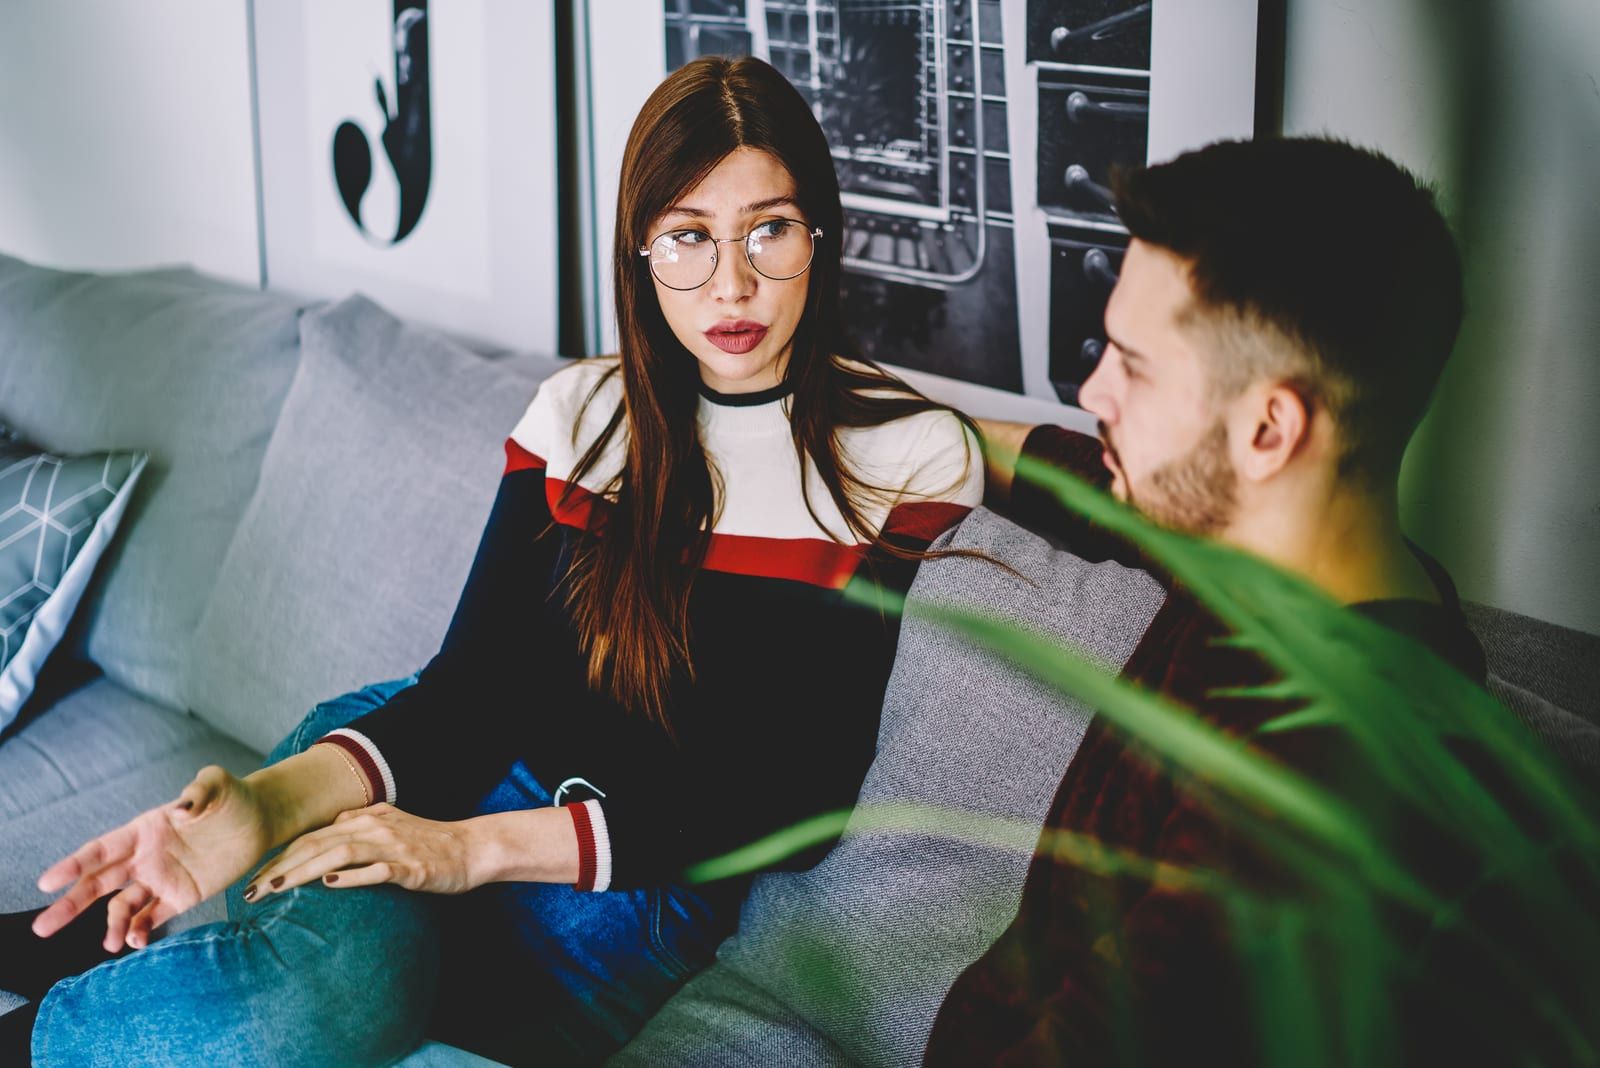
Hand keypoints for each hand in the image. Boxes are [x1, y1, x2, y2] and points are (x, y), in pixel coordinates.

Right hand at [34, 765, 275, 950]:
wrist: (259, 820)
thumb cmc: (233, 797)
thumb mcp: (217, 783)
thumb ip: (199, 791)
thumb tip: (184, 806)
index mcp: (143, 830)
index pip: (100, 850)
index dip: (73, 865)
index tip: (46, 882)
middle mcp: (145, 858)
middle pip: (99, 884)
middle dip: (71, 904)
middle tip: (42, 927)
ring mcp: (161, 879)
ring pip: (123, 907)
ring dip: (112, 925)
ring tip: (111, 944)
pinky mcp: (181, 897)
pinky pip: (153, 917)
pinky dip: (141, 930)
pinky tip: (136, 941)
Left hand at [247, 803, 484, 897]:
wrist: (471, 848)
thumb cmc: (429, 843)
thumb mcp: (389, 827)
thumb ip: (358, 828)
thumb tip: (325, 837)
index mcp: (365, 819)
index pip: (311, 837)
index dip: (279, 856)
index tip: (254, 877)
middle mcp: (373, 827)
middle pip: (316, 844)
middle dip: (279, 867)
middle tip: (250, 890)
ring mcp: (392, 846)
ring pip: (338, 854)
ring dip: (302, 872)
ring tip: (276, 890)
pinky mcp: (410, 866)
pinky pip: (376, 870)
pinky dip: (351, 877)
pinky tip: (328, 885)